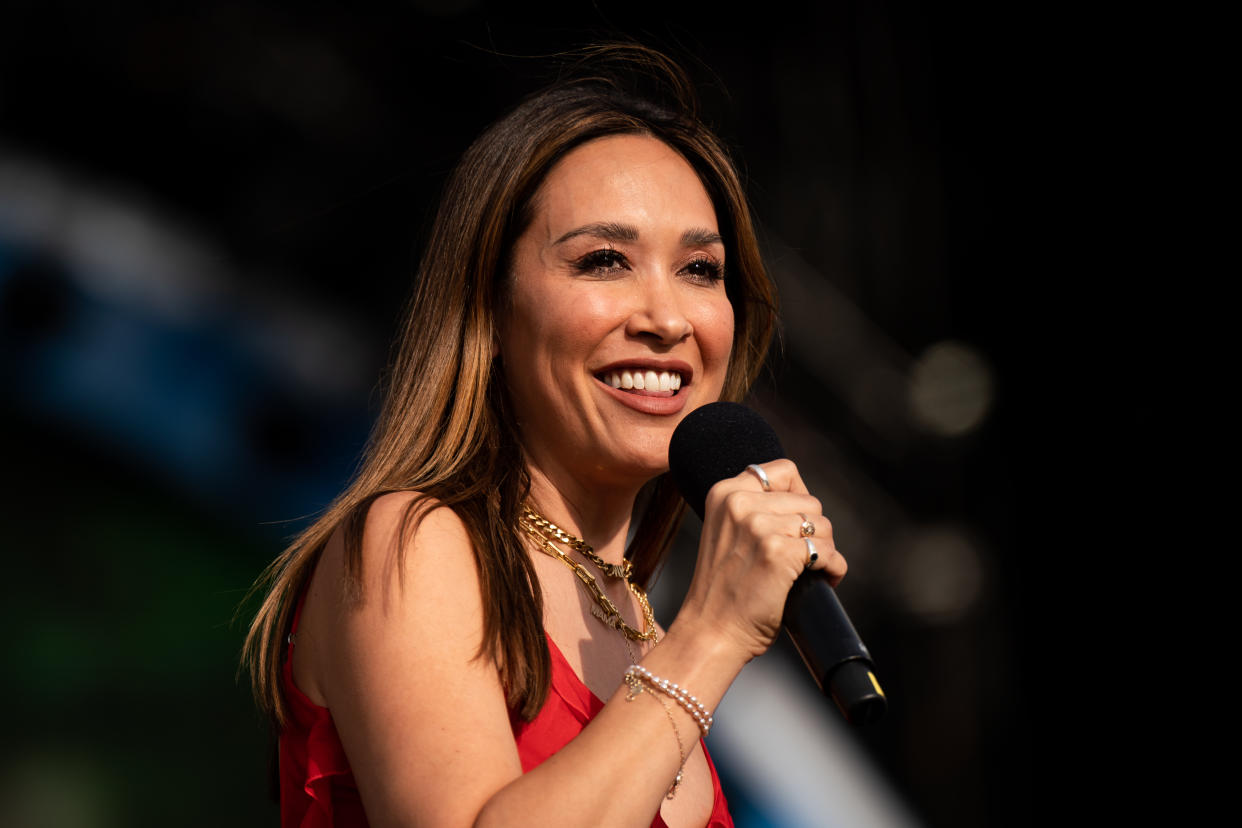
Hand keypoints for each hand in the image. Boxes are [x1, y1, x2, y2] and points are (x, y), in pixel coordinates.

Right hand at [677, 459, 846, 662]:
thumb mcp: (727, 532)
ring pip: (822, 525)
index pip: (783, 470)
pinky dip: (833, 568)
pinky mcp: (778, 552)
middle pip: (809, 501)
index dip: (800, 495)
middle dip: (814, 531)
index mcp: (725, 493)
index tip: (796, 523)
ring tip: (810, 571)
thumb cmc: (724, 589)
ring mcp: (758, 526)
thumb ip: (754, 509)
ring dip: (825, 551)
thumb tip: (804, 502)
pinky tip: (823, 581)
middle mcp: (740, 503)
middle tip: (804, 557)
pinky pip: (827, 552)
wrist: (711, 631)